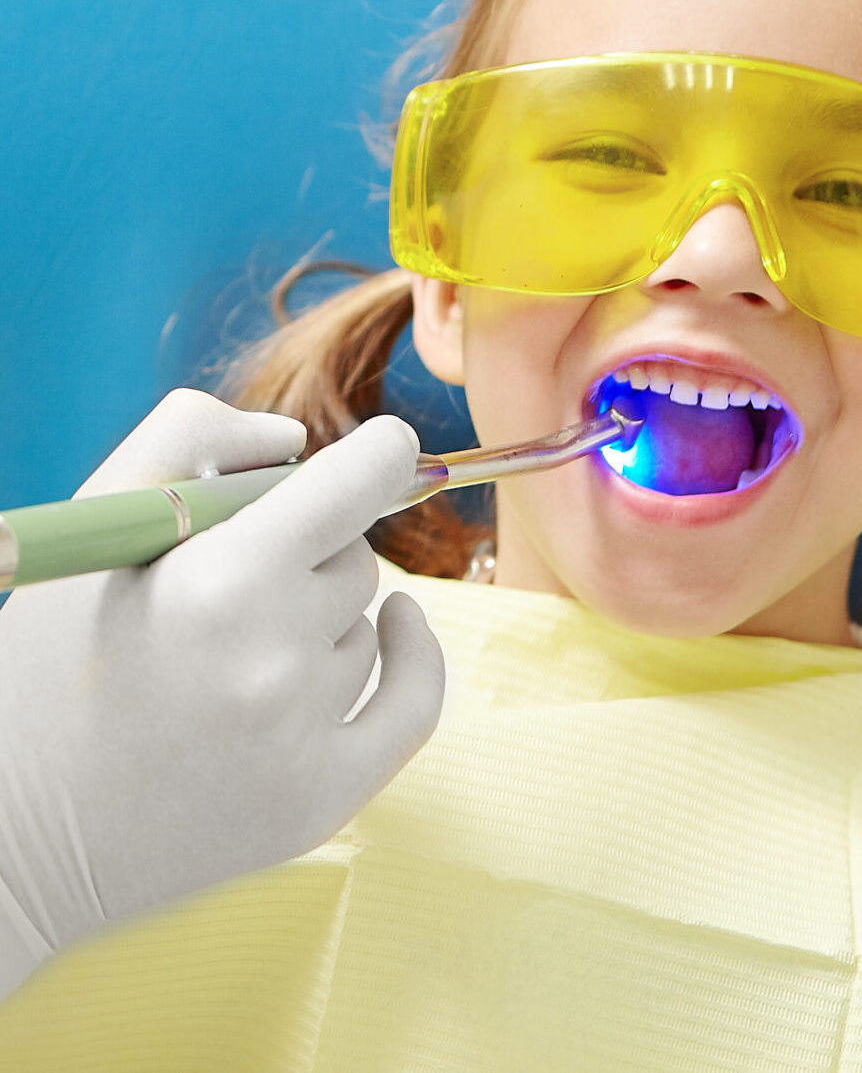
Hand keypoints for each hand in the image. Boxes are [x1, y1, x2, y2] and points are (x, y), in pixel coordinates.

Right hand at [0, 389, 443, 995]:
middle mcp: (271, 662)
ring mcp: (300, 742)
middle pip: (355, 555)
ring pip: (365, 623)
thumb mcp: (100, 521)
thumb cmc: (47, 657)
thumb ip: (195, 435)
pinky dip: (411, 656)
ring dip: (318, 620)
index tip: (381, 445)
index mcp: (218, 582)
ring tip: (224, 656)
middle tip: (223, 587)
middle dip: (306, 552)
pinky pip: (415, 703)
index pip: (360, 481)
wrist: (12, 832)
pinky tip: (395, 625)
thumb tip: (296, 440)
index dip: (380, 451)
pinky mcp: (319, 805)